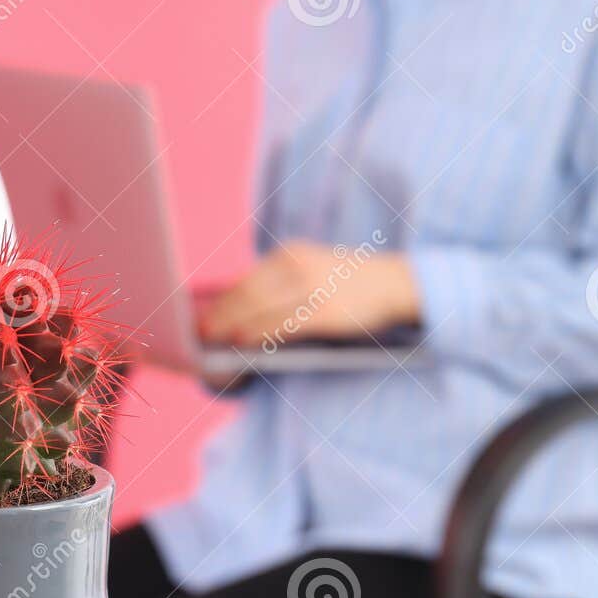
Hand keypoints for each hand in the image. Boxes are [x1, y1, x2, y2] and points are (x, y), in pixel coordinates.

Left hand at [197, 241, 419, 347]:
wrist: (400, 282)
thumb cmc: (349, 284)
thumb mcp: (312, 271)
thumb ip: (279, 285)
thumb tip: (239, 312)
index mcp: (290, 255)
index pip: (245, 281)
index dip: (219, 302)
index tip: (198, 318)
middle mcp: (297, 267)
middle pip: (245, 294)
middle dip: (219, 316)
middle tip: (199, 334)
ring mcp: (312, 289)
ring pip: (259, 309)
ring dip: (231, 326)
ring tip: (213, 341)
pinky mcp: (325, 312)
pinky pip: (283, 324)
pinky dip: (258, 333)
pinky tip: (241, 342)